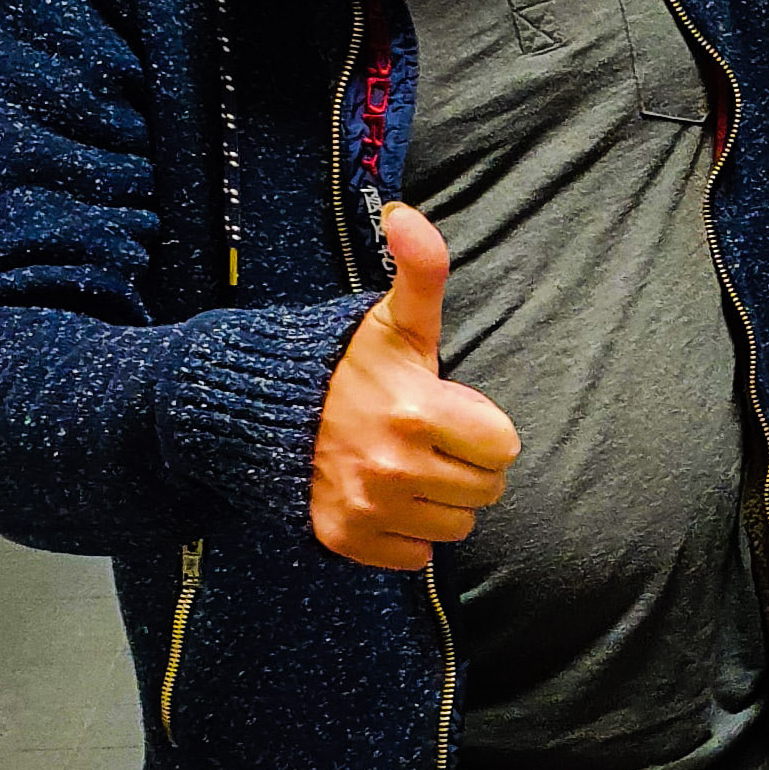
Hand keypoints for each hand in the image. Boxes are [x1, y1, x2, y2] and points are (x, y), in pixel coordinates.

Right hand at [311, 203, 520, 568]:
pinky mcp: (345, 540)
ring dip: (443, 498)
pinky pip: (416, 555)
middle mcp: (393, 467)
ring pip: (455, 526)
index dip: (486, 428)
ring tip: (412, 462)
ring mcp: (368, 508)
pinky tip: (388, 493)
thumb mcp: (393, 317)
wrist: (264, 410)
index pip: (504, 448)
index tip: (454, 410)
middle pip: (485, 490)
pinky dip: (409, 531)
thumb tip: (405, 214)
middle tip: (435, 437)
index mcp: (417, 410)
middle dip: (470, 464)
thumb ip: (420, 268)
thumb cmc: (346, 361)